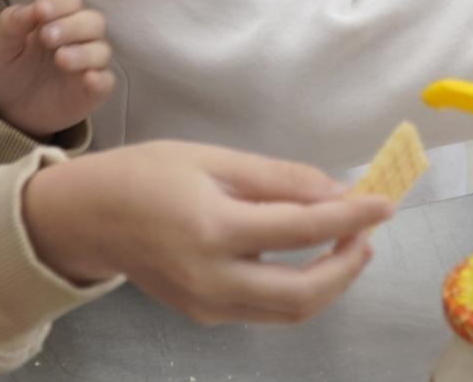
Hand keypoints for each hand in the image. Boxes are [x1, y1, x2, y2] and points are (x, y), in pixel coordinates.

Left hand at [0, 0, 114, 138]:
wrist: (6, 109)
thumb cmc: (6, 68)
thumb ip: (12, 23)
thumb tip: (33, 8)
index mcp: (56, 19)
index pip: (70, 1)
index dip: (59, 2)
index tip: (41, 10)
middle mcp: (78, 38)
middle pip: (94, 21)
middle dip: (73, 26)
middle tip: (47, 37)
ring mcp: (87, 65)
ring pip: (102, 50)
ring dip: (84, 52)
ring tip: (60, 59)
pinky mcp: (92, 91)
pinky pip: (107, 82)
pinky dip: (101, 79)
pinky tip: (88, 79)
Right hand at [23, 141, 395, 324]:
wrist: (88, 216)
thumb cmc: (147, 175)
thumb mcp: (214, 158)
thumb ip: (279, 178)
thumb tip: (336, 192)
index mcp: (213, 228)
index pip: (303, 229)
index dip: (352, 218)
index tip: (384, 204)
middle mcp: (212, 278)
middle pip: (304, 292)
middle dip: (347, 266)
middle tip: (367, 232)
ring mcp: (207, 304)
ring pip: (289, 311)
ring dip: (330, 283)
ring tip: (348, 245)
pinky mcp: (203, 314)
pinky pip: (265, 311)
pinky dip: (298, 289)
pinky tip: (308, 257)